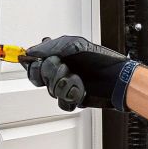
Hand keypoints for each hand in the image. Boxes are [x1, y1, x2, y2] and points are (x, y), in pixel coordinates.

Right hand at [23, 36, 138, 111]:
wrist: (117, 79)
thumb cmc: (101, 59)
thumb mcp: (74, 45)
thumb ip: (50, 47)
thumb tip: (30, 51)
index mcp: (59, 56)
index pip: (35, 63)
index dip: (35, 65)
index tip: (40, 63)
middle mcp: (61, 71)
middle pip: (40, 78)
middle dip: (53, 74)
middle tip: (66, 68)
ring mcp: (66, 86)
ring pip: (51, 91)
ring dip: (66, 85)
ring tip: (78, 80)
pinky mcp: (73, 99)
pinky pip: (62, 103)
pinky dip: (71, 98)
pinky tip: (80, 91)